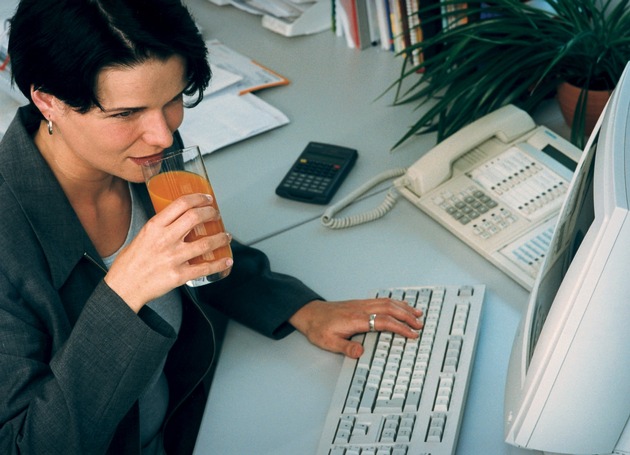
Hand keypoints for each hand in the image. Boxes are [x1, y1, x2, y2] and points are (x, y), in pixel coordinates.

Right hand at [104, 193, 232, 311]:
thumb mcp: (142, 236)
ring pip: (205, 243)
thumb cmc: (130, 263)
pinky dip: (219, 264)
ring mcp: (173, 258)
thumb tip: (178, 221)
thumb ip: (160, 228)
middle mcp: (165, 240)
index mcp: (154, 227)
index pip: (181, 204)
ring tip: (226, 236)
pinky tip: (226, 260)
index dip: (198, 198)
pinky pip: (205, 268)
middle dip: (211, 213)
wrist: (124, 287)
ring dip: (220, 238)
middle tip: (217, 215)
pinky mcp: (179, 275)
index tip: (207, 199)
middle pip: (195, 218)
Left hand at [289, 298, 422, 358]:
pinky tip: (401, 306)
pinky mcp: (360, 303)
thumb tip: (360, 353)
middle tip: (420, 325)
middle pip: (389, 309)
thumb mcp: (328, 343)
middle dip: (407, 317)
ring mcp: (361, 304)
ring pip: (387, 302)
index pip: (383, 322)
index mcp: (356, 319)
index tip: (411, 334)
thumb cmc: (319, 328)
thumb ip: (345, 348)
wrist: (309, 313)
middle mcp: (361, 309)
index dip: (400, 328)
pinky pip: (381, 300)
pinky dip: (395, 302)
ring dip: (403, 307)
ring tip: (417, 314)